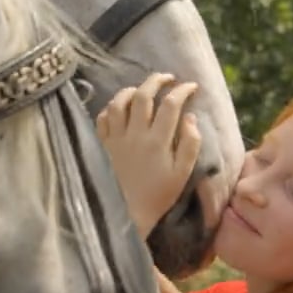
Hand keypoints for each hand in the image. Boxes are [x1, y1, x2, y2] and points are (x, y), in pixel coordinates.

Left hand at [96, 74, 200, 237]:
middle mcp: (135, 135)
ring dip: (132, 90)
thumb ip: (190, 144)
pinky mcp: (101, 145)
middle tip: (168, 78)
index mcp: (158, 142)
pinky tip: (119, 109)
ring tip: (142, 89)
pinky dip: (111, 107)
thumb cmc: (158, 195)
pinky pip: (102, 118)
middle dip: (157, 81)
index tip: (192, 86)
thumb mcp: (182, 173)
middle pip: (143, 96)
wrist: (126, 214)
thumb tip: (190, 117)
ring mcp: (115, 139)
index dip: (183, 90)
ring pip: (119, 102)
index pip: (171, 105)